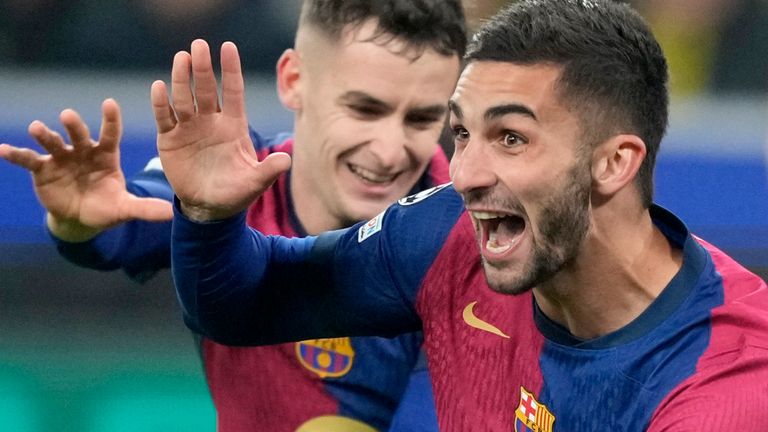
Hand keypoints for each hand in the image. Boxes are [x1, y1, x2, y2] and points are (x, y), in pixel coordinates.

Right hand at [0, 99, 172, 241]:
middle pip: (79, 134)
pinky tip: (2, 150)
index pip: (110, 133)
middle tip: (69, 115)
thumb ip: (144, 209)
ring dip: (44, 134)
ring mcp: (62, 158)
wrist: (82, 218)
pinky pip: (28, 160)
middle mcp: (84, 151)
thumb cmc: (107, 207)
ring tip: (36, 128)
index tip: (110, 103)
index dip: (110, 119)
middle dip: (74, 125)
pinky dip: (16, 154)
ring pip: (53, 142)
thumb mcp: (125, 208)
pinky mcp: (42, 170)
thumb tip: (171, 213)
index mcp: (107, 155)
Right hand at [152, 40, 290, 221]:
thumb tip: (286, 160)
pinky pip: (165, 117)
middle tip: (198, 45)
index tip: (228, 47)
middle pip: (205, 89)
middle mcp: (211, 120)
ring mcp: (189, 127)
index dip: (231, 70)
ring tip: (180, 59)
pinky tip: (159, 87)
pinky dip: (161, 103)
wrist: (209, 207)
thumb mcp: (254, 182)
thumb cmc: (236, 192)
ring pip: (184, 98)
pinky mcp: (170, 138)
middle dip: (202, 68)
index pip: (233, 91)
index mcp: (234, 125)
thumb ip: (268, 170)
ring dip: (181, 79)